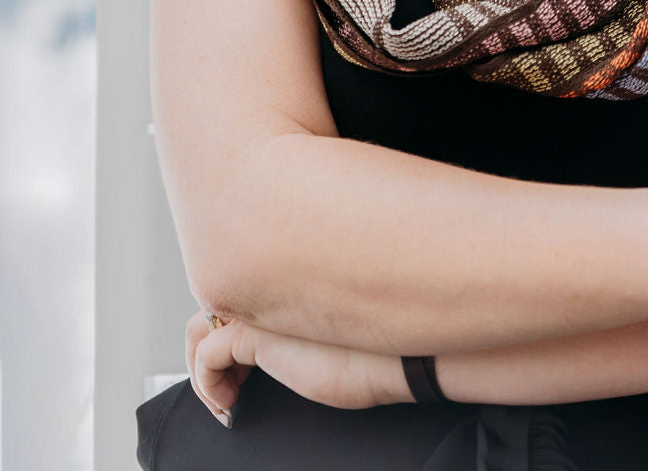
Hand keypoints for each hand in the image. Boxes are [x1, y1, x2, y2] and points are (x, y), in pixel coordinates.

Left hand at [184, 310, 412, 425]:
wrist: (401, 357)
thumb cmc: (374, 357)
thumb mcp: (322, 346)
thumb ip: (290, 340)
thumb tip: (263, 364)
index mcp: (285, 288)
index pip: (233, 304)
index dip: (226, 343)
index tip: (239, 384)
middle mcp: (267, 290)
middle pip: (209, 312)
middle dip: (207, 357)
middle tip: (227, 394)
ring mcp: (260, 307)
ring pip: (199, 330)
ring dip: (203, 372)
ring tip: (226, 402)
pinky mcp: (255, 332)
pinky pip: (207, 357)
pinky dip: (208, 386)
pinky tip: (232, 407)